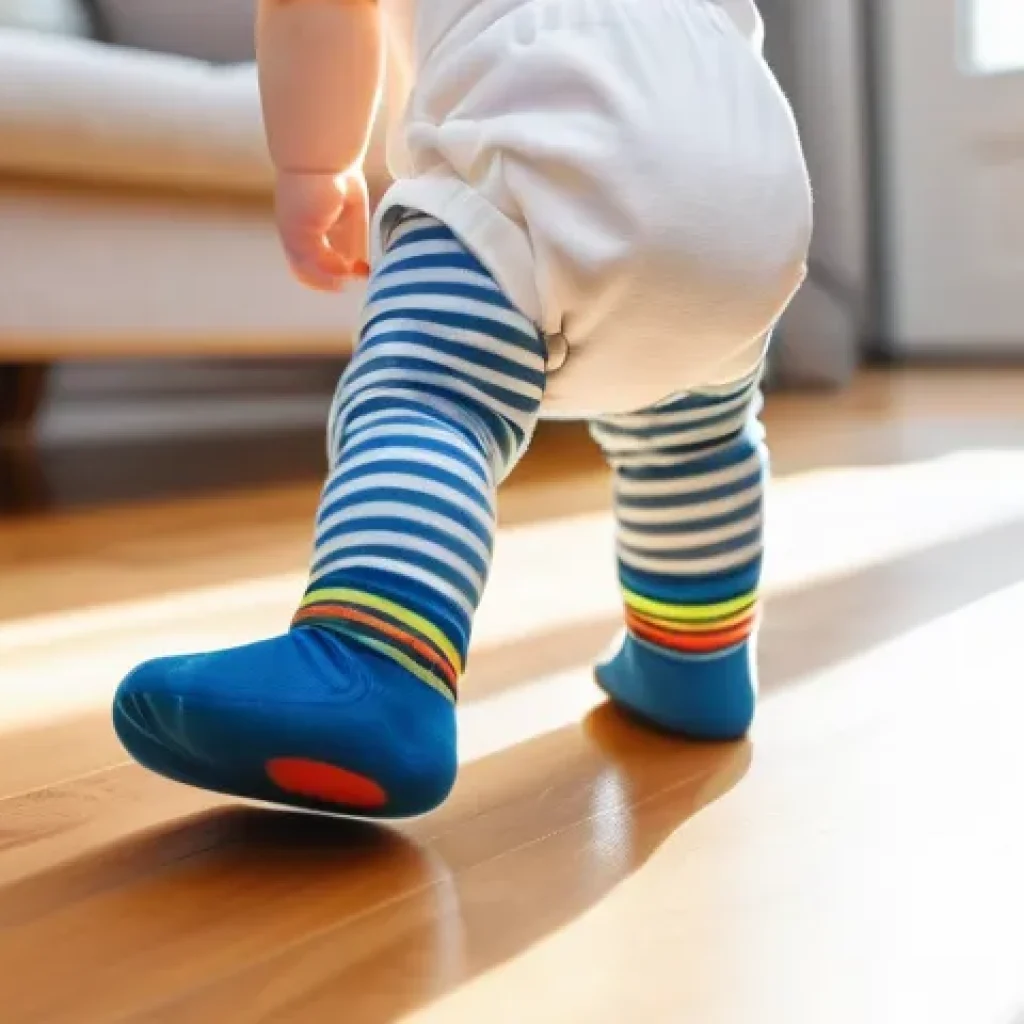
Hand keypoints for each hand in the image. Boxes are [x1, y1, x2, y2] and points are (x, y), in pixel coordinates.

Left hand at [274, 169, 369, 291]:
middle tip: (350, 282)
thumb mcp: (352, 216)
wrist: (324, 155)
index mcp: (305, 226)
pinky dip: (325, 277)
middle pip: (305, 268)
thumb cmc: (339, 175)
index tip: (359, 272)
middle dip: (328, 279)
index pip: (314, 258)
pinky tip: (343, 279)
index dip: (334, 271)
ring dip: (326, 282)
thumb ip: (353, 242)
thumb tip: (360, 269)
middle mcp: (293, 232)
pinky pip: (308, 265)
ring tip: (346, 284)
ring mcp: (291, 234)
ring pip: (303, 270)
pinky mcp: (294, 234)